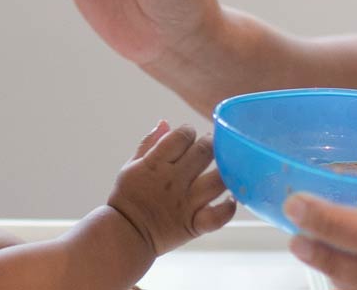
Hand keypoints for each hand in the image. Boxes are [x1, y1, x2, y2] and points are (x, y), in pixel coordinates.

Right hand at [106, 121, 237, 255]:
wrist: (125, 234)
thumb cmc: (127, 198)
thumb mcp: (130, 166)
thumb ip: (148, 144)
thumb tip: (165, 123)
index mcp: (155, 164)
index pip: (181, 136)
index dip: (188, 131)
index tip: (189, 135)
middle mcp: (173, 181)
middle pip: (204, 152)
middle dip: (210, 143)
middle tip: (210, 146)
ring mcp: (186, 203)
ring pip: (218, 180)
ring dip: (227, 170)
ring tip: (226, 167)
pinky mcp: (194, 224)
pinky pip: (219, 216)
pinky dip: (229, 207)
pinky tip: (231, 198)